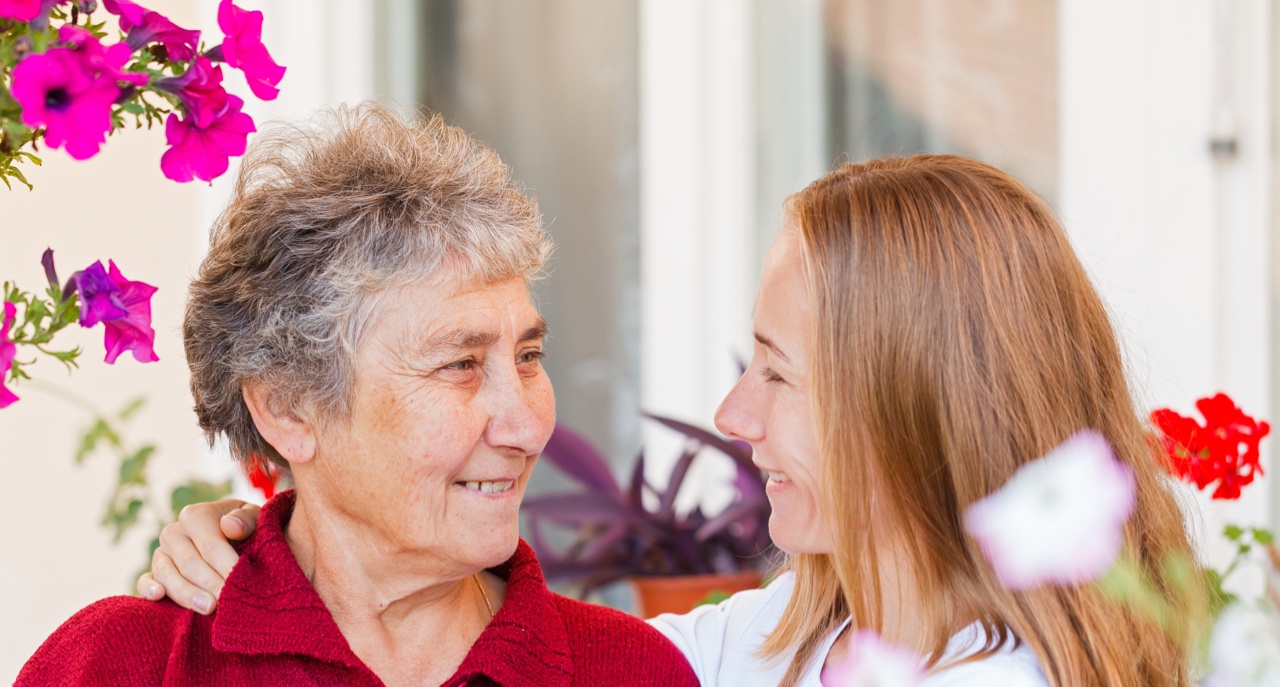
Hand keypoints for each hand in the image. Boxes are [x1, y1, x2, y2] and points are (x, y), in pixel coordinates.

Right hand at [136, 499, 259, 614]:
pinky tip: (159, 597)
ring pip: (168, 575)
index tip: (242, 583)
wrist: (236, 539)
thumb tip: (230, 526)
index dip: (226, 566)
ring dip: (187, 594)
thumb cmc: (248, 529)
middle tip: (228, 602)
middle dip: (211, 584)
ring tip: (209, 608)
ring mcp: (161, 554)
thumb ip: (246, 519)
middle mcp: (174, 533)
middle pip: (190, 564)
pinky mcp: (153, 574)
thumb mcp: (254, 518)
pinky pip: (144, 582)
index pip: (210, 545)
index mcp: (195, 516)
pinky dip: (148, 590)